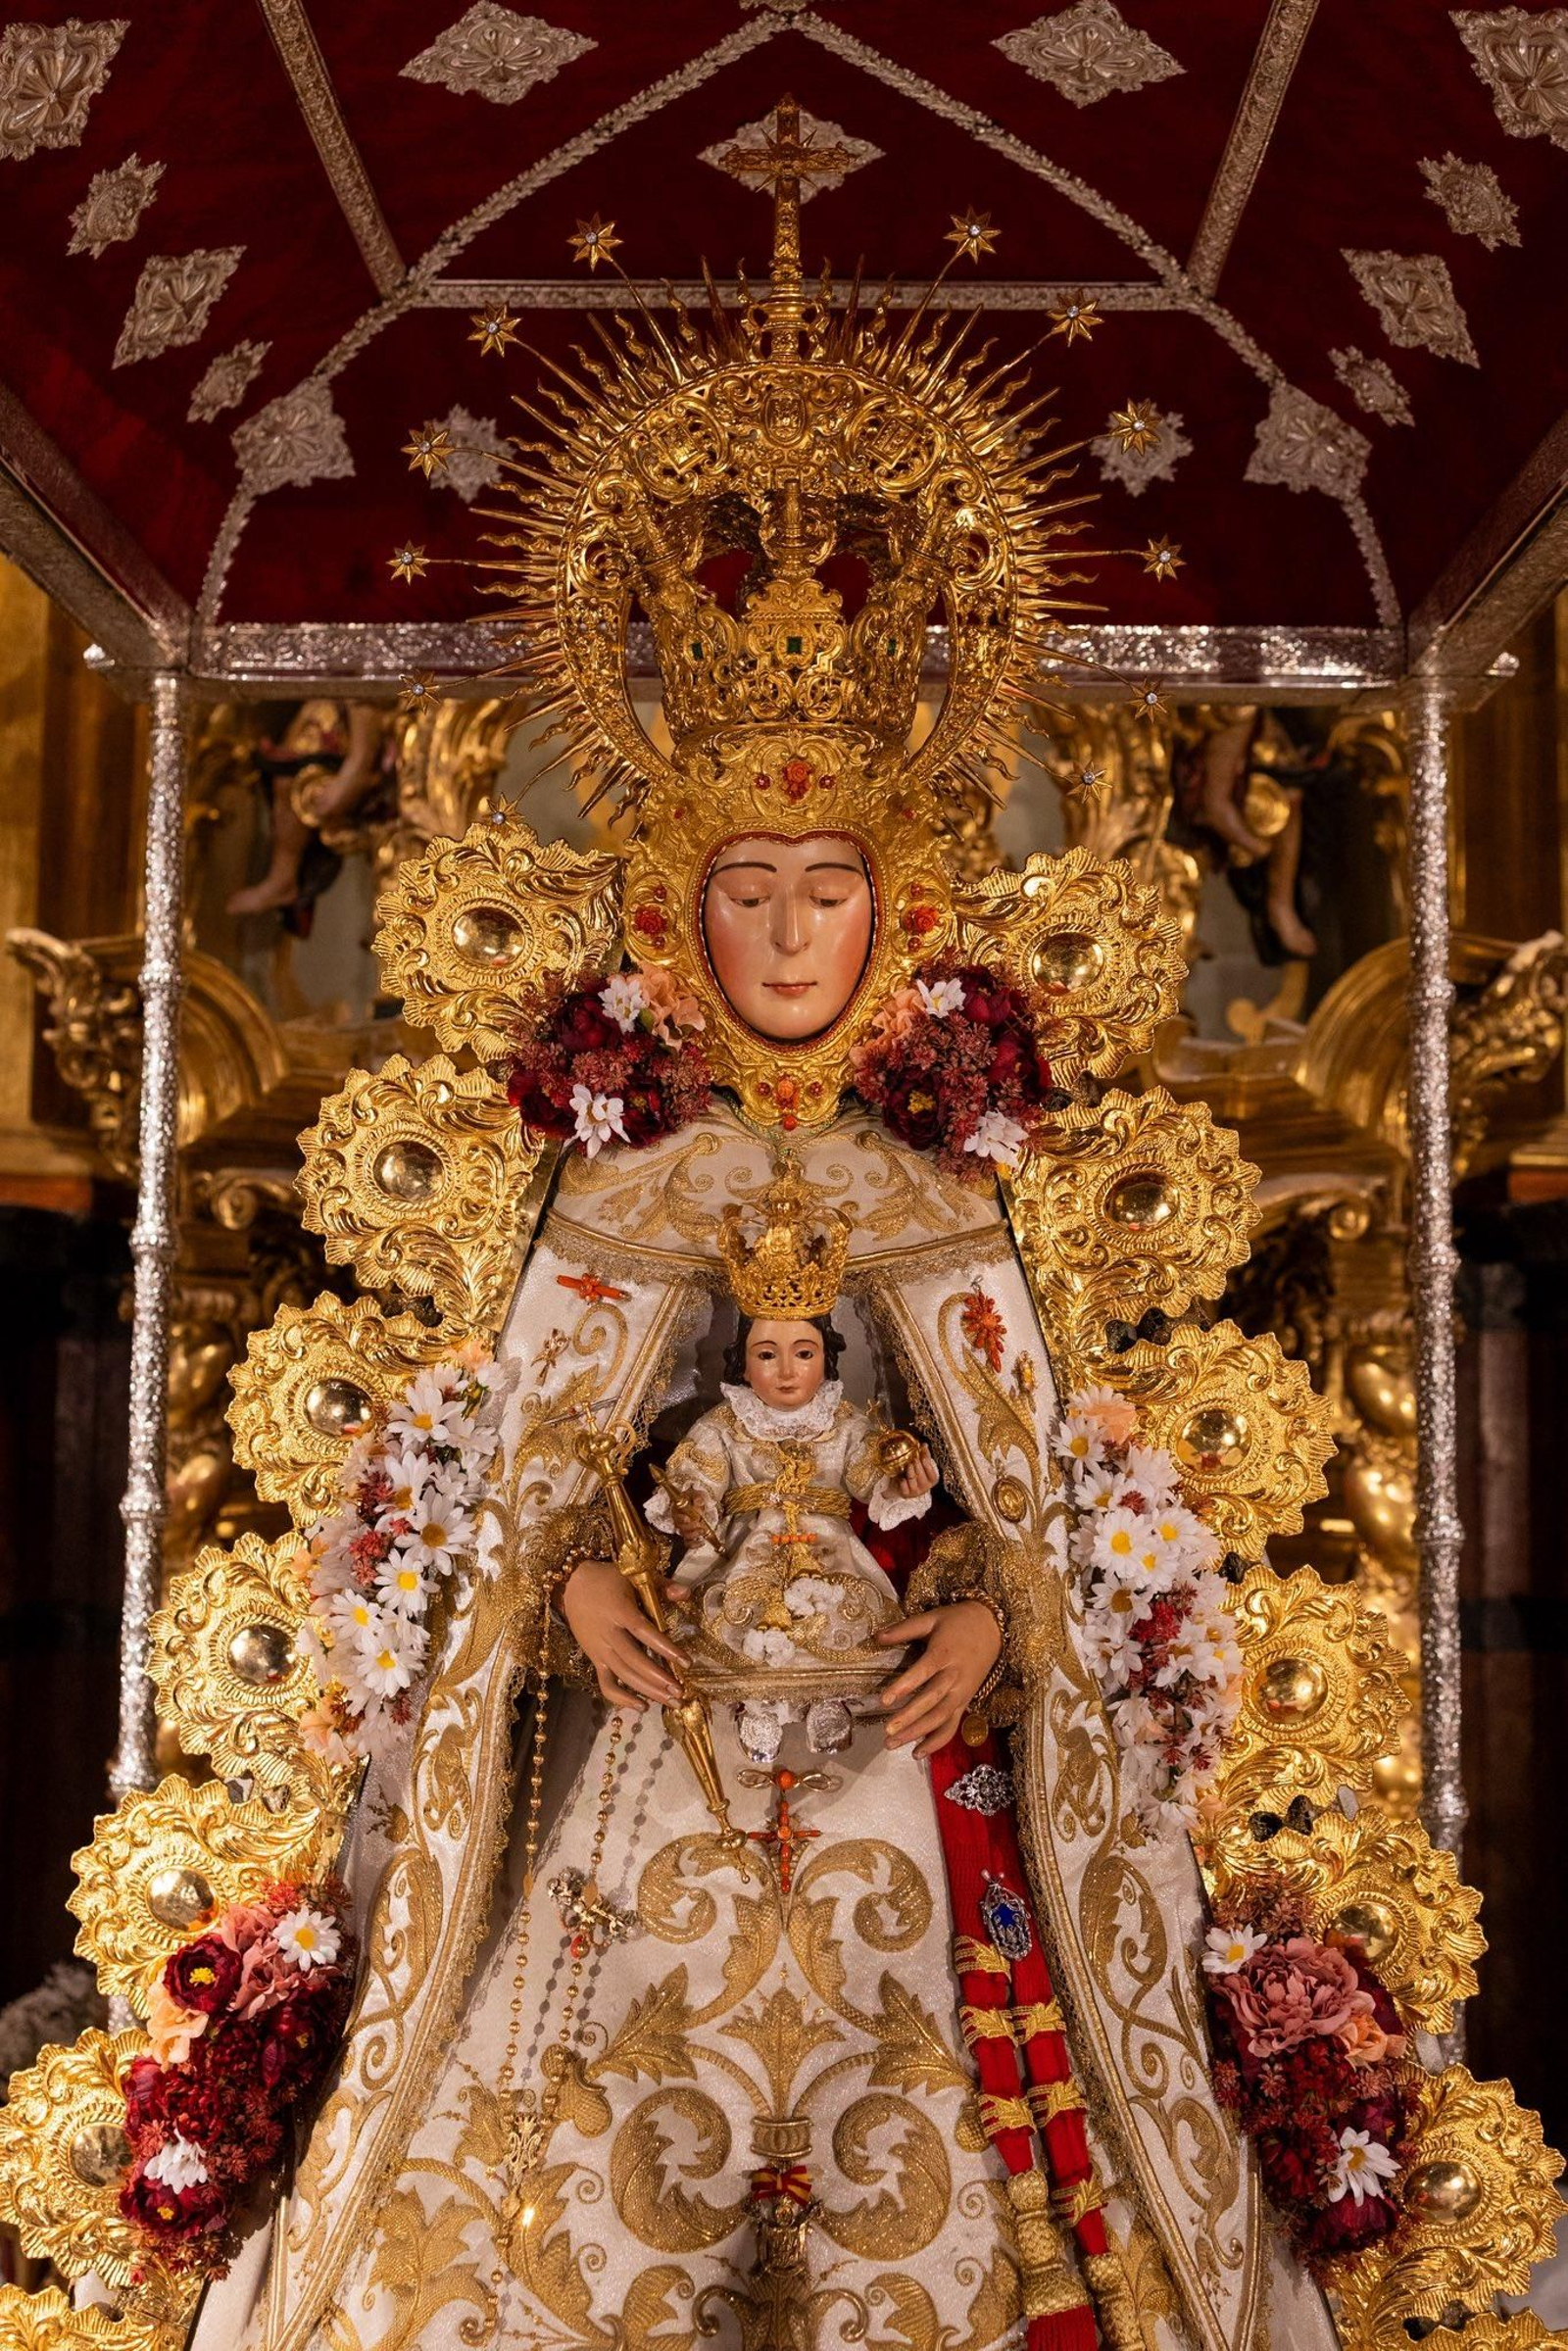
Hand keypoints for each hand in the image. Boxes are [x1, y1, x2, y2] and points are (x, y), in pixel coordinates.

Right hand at [559, 1559, 685, 1709]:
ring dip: (648, 1691)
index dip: (665, 1648)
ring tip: (671, 1701)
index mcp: (619, 1611)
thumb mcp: (634, 1575)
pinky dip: (622, 1699)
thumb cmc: (608, 1579)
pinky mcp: (594, 1659)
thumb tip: (687, 1594)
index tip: (686, 1662)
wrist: (571, 1586)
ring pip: (623, 1675)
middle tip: (681, 1692)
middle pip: (634, 1661)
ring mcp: (599, 1650)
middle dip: (659, 1679)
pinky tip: (642, 1707)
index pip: (644, 1632)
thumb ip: (662, 1585)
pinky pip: (606, 1684)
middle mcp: (608, 1634)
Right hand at [670, 1495, 710, 1544]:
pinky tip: (702, 1542)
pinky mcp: (688, 1536)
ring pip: (685, 1536)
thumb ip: (696, 1497)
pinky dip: (695, 1545)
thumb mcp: (694, 1494)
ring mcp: (683, 1530)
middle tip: (701, 1525)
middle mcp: (678, 1521)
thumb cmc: (692, 1499)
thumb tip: (699, 1502)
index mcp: (677, 1511)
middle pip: (681, 1528)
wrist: (693, 1503)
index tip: (688, 1519)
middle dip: (691, 1528)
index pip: (676, 1516)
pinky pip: (688, 1543)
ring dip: (694, 1535)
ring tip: (703, 1531)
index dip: (681, 1519)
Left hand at [874, 1599, 1001, 1758]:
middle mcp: (954, 1676)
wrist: (993, 1628)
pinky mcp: (966, 1702)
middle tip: (887, 1732)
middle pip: (932, 1701)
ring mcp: (962, 1692)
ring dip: (918, 1733)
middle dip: (910, 1718)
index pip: (923, 1672)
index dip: (905, 1686)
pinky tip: (917, 1753)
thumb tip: (876, 1637)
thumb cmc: (958, 1621)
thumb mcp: (932, 1618)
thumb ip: (905, 1629)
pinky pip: (952, 1726)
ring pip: (941, 1717)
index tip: (884, 1700)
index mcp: (944, 1653)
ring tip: (893, 1744)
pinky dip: (937, 1741)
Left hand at [895, 1445, 938, 1501]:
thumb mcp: (921, 1466)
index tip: (923, 1458)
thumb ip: (924, 1456)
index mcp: (931, 1480)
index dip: (928, 1466)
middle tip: (914, 1459)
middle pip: (922, 1476)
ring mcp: (916, 1491)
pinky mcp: (906, 1494)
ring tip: (908, 1465)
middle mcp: (925, 1487)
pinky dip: (903, 1484)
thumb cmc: (915, 1474)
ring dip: (911, 1473)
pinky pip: (905, 1489)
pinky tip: (902, 1479)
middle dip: (918, 1467)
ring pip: (913, 1481)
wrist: (903, 1487)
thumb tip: (924, 1445)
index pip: (932, 1474)